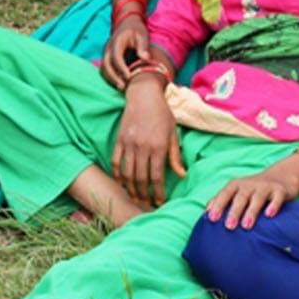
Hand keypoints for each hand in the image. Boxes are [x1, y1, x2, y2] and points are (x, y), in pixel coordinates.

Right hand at [99, 14, 150, 90]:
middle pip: (106, 64)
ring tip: (122, 88)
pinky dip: (109, 77)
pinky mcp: (107, 57)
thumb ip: (143, 46)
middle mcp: (108, 48)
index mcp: (117, 42)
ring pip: (103, 68)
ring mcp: (106, 53)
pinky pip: (104, 69)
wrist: (127, 23)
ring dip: (110, 79)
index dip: (121, 68)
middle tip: (123, 87)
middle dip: (113, 77)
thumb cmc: (136, 30)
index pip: (116, 57)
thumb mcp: (142, 35)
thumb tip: (145, 58)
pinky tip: (119, 83)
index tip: (129, 77)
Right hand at [111, 78, 183, 206]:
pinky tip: (121, 182)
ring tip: (135, 197)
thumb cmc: (162, 114)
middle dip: (144, 194)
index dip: (158, 192)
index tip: (159, 202)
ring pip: (127, 173)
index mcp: (159, 146)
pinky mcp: (119, 139)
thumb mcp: (173, 133)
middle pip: (141, 178)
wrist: (143, 94)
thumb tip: (182, 175)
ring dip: (131, 188)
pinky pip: (115, 161)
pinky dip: (117, 173)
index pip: (157, 177)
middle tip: (146, 203)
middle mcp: (142, 146)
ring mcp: (129, 143)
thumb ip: (175, 156)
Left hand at [204, 159, 298, 230]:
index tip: (211, 219)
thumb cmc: (253, 189)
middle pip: (240, 197)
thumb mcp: (237, 191)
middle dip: (234, 211)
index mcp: (236, 185)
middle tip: (228, 226)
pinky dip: (273, 205)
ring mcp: (265, 186)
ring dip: (251, 212)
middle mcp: (249, 184)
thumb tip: (205, 213)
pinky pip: (276, 198)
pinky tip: (269, 215)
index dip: (218, 205)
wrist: (281, 177)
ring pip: (257, 198)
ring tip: (246, 226)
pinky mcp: (280, 191)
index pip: (225, 194)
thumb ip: (222, 200)